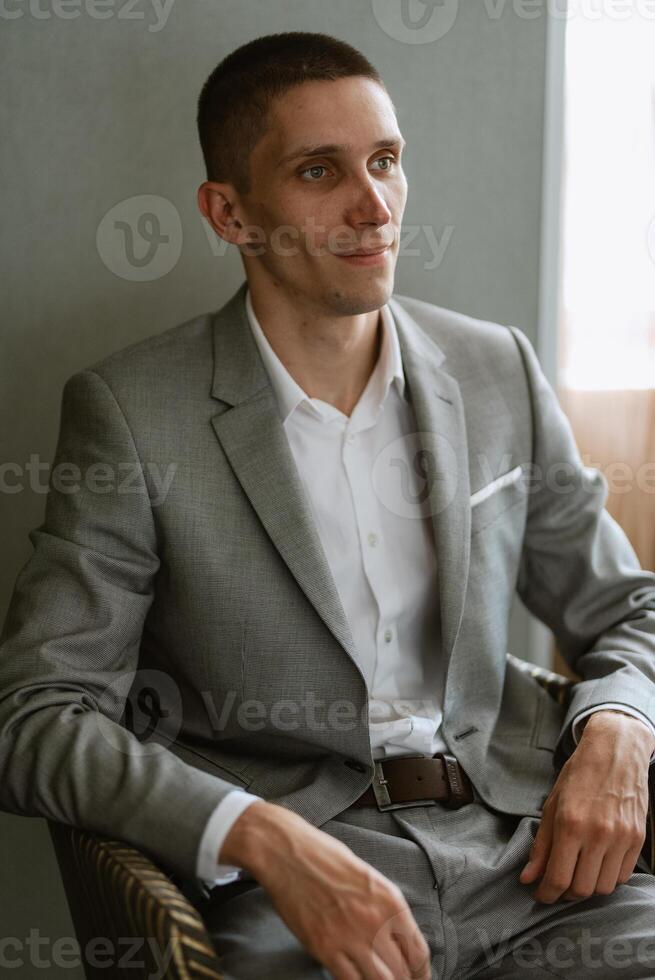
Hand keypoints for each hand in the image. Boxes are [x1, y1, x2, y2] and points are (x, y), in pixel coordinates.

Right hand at [220, 800, 430, 979]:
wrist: (288, 853)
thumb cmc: (326, 858)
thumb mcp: (368, 877)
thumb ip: (385, 908)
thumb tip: (398, 938)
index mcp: (390, 900)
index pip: (418, 952)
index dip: (421, 973)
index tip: (418, 978)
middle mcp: (374, 921)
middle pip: (402, 972)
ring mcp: (349, 937)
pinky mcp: (324, 948)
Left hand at [520, 709, 654, 902]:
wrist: (616, 751)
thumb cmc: (579, 775)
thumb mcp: (552, 804)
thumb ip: (541, 845)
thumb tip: (528, 877)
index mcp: (570, 824)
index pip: (558, 878)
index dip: (546, 894)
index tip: (540, 895)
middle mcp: (598, 834)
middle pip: (582, 889)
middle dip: (564, 894)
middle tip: (556, 886)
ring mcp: (621, 838)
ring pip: (604, 887)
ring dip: (587, 888)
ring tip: (576, 874)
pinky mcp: (638, 839)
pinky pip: (622, 875)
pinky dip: (607, 877)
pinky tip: (596, 865)